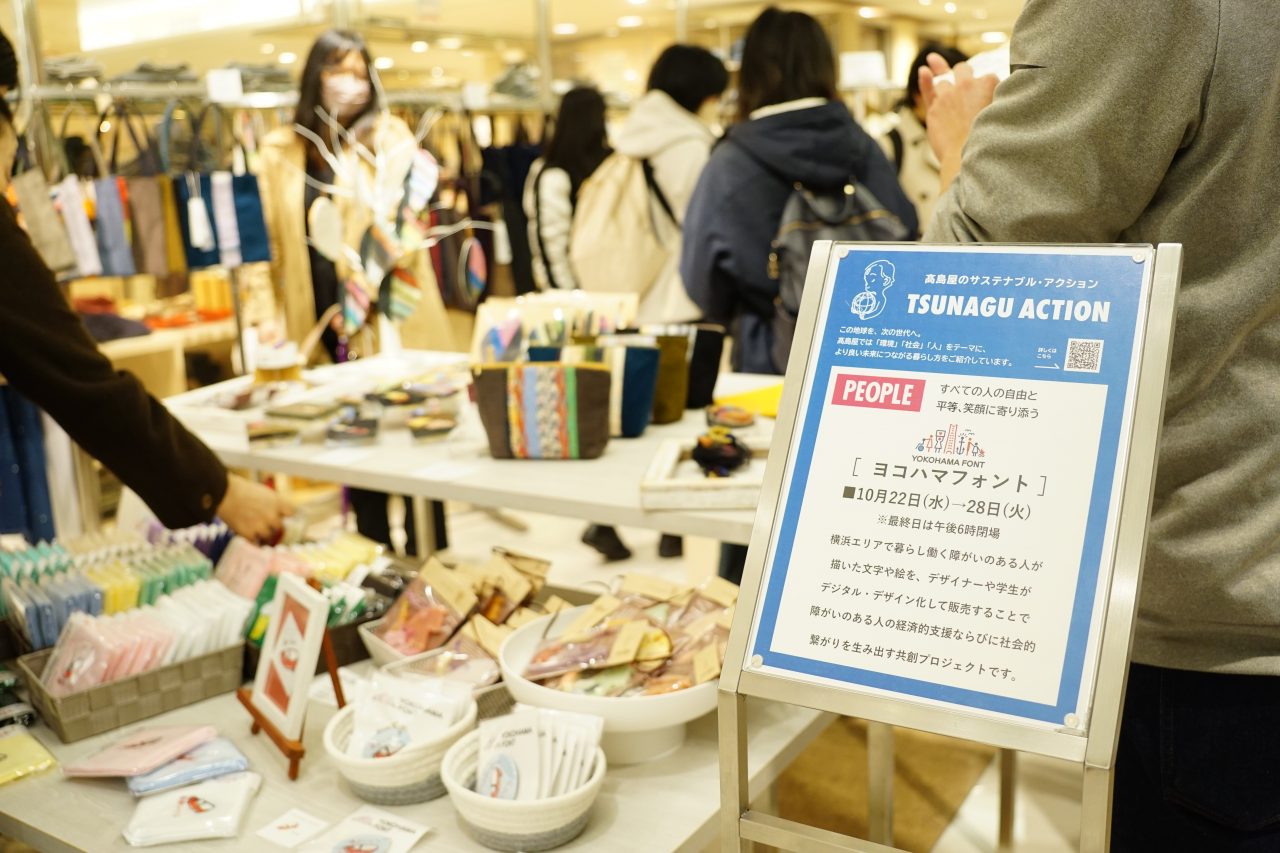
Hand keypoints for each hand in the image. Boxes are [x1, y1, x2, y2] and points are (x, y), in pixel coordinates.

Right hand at [216, 473, 293, 543]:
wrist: (224, 493)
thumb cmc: (242, 490)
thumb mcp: (265, 493)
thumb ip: (275, 504)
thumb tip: (281, 514)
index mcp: (278, 503)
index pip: (291, 514)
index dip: (286, 516)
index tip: (283, 517)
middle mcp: (272, 516)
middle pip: (280, 528)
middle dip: (273, 526)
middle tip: (263, 522)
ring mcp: (261, 526)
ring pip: (268, 536)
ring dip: (261, 533)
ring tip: (251, 525)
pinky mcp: (249, 534)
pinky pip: (255, 542)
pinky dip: (251, 539)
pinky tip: (245, 531)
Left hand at [919, 53, 998, 190]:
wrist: (966, 158)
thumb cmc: (986, 141)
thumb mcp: (1001, 114)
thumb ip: (999, 99)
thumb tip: (1006, 92)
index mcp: (987, 84)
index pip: (987, 78)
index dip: (986, 90)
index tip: (987, 101)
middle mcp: (966, 85)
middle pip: (963, 70)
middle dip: (964, 75)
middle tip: (966, 87)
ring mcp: (947, 95)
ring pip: (943, 81)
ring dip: (946, 86)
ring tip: (949, 98)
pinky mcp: (933, 108)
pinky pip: (927, 88)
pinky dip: (925, 79)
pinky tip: (924, 70)